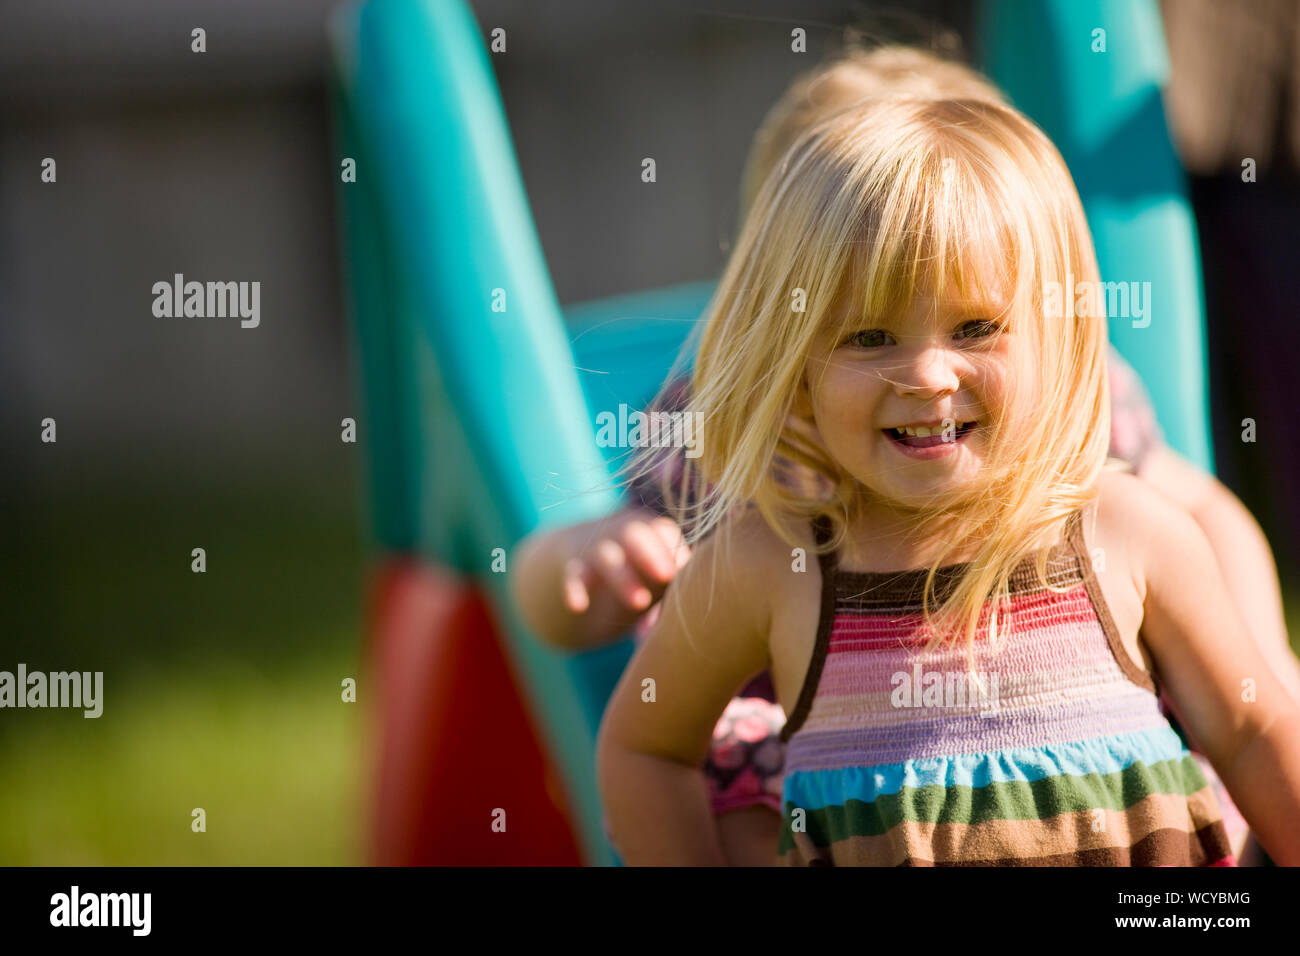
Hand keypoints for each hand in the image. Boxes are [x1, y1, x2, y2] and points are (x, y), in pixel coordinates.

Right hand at [562, 510, 690, 617]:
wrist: (586, 560)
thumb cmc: (640, 569)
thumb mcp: (660, 569)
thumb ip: (679, 577)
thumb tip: (704, 596)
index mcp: (650, 529)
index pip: (663, 531)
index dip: (675, 549)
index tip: (685, 572)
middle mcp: (622, 532)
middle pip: (635, 536)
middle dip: (651, 554)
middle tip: (667, 576)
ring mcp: (596, 549)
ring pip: (607, 557)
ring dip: (623, 577)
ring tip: (639, 603)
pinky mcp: (574, 568)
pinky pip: (574, 576)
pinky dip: (574, 589)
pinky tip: (578, 606)